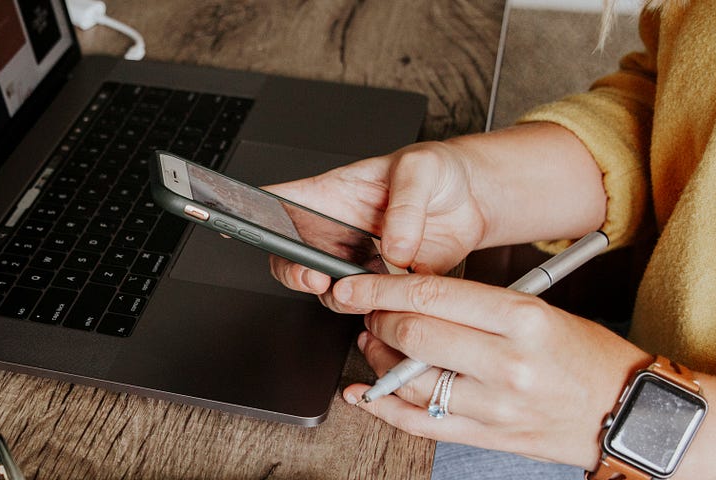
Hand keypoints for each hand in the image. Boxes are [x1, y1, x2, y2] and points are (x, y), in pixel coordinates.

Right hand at [264, 141, 488, 294]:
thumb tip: (393, 248)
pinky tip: (389, 301)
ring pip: (330, 290)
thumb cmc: (439, 172)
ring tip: (356, 290)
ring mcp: (360, 262)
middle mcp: (337, 232)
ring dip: (337, 296)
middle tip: (311, 275)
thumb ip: (405, 206)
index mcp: (331, 194)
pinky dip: (378, 311)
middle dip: (293, 272)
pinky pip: (372, 306)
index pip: (280, 202)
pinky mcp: (388, 286)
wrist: (477, 200)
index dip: (251, 215)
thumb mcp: (421, 170)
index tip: (238, 226)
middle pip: (293, 257)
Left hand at [327, 273, 650, 469]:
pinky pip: (420, 424)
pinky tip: (365, 393)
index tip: (354, 286)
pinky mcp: (489, 437)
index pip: (432, 295)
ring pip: (409, 382)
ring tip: (374, 345)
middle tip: (370, 312)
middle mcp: (508, 363)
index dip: (381, 289)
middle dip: (378, 319)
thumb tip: (414, 297)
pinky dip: (383, 408)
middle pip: (414, 335)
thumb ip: (478, 305)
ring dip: (377, 361)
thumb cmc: (588, 357)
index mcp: (523, 319)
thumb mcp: (542, 310)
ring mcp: (496, 405)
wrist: (629, 412)